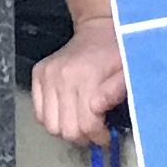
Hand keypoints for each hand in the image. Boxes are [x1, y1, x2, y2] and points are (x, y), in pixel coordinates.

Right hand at [31, 20, 126, 144]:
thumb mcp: (128, 71)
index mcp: (86, 76)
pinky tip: (67, 113)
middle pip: (67, 129)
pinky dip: (53, 119)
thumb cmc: (117, 53)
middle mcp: (62, 76)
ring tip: (81, 122)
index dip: (98, 136)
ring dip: (67, 130)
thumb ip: (117, 91)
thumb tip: (99, 107)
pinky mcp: (38, 75)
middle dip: (84, 136)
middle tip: (95, 130)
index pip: (86, 124)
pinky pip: (39, 113)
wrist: (99, 30)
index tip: (106, 134)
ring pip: (50, 125)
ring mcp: (47, 75)